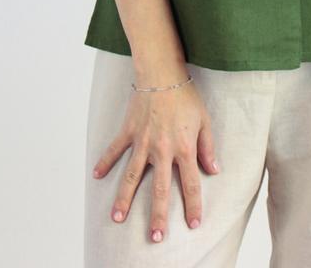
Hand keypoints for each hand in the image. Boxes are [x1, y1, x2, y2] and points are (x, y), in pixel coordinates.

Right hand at [91, 75, 221, 243]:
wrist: (162, 72)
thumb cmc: (185, 95)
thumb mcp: (204, 120)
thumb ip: (207, 147)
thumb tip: (213, 170)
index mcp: (183, 147)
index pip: (190, 183)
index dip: (193, 205)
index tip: (193, 223)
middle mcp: (162, 149)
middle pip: (160, 189)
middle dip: (159, 215)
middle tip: (156, 237)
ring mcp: (143, 142)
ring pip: (132, 176)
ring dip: (124, 198)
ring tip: (117, 218)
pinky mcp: (129, 131)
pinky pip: (115, 149)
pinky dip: (105, 161)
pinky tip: (97, 176)